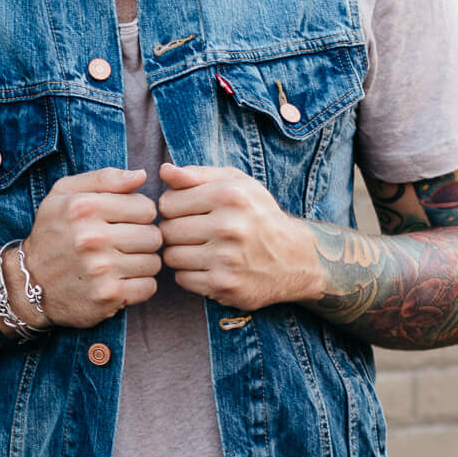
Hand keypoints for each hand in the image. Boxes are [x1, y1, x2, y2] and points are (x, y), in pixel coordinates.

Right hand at [20, 168, 161, 327]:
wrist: (28, 283)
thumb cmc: (51, 233)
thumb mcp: (64, 194)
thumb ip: (105, 178)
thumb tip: (142, 175)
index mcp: (84, 207)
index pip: (146, 208)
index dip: (139, 214)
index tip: (125, 221)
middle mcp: (92, 238)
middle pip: (153, 236)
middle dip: (143, 239)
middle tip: (124, 244)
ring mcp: (101, 270)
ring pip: (154, 262)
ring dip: (142, 262)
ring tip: (122, 261)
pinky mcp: (107, 296)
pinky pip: (148, 287)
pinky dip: (140, 285)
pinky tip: (122, 280)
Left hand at [157, 162, 312, 311]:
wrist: (294, 259)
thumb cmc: (259, 216)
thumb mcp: (237, 185)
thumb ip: (197, 175)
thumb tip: (163, 171)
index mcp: (230, 196)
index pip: (168, 203)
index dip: (173, 208)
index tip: (188, 212)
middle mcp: (229, 226)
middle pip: (168, 231)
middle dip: (175, 232)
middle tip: (194, 233)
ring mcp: (226, 259)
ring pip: (171, 256)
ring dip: (180, 254)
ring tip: (200, 249)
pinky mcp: (224, 285)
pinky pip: (182, 279)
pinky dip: (190, 274)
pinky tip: (207, 266)